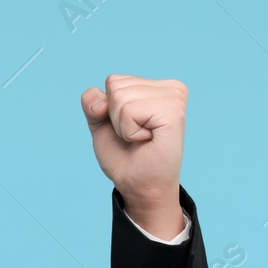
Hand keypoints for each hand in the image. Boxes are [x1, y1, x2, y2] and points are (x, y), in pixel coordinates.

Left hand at [79, 75, 185, 237]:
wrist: (138, 186)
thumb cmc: (125, 156)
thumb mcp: (100, 124)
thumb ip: (92, 102)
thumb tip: (100, 102)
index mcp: (158, 87)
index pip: (113, 81)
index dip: (109, 109)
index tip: (130, 128)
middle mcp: (172, 88)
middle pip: (115, 86)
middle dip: (115, 117)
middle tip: (136, 136)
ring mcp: (175, 98)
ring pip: (120, 97)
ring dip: (123, 126)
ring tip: (142, 139)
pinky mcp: (173, 113)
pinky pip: (129, 111)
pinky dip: (128, 131)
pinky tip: (147, 140)